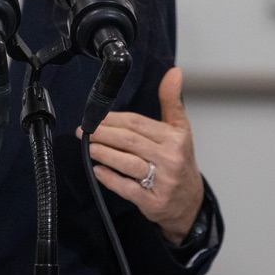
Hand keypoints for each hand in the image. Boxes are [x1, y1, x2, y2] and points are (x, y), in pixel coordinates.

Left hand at [83, 67, 204, 244]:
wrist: (189, 201)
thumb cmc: (179, 160)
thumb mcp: (180, 129)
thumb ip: (171, 100)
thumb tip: (174, 72)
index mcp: (175, 138)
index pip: (138, 124)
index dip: (113, 119)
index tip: (97, 117)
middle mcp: (170, 159)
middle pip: (130, 141)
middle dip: (103, 134)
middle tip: (85, 131)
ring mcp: (162, 181)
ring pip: (128, 163)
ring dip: (104, 154)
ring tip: (90, 148)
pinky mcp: (152, 201)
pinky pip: (127, 188)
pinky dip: (110, 178)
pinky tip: (98, 170)